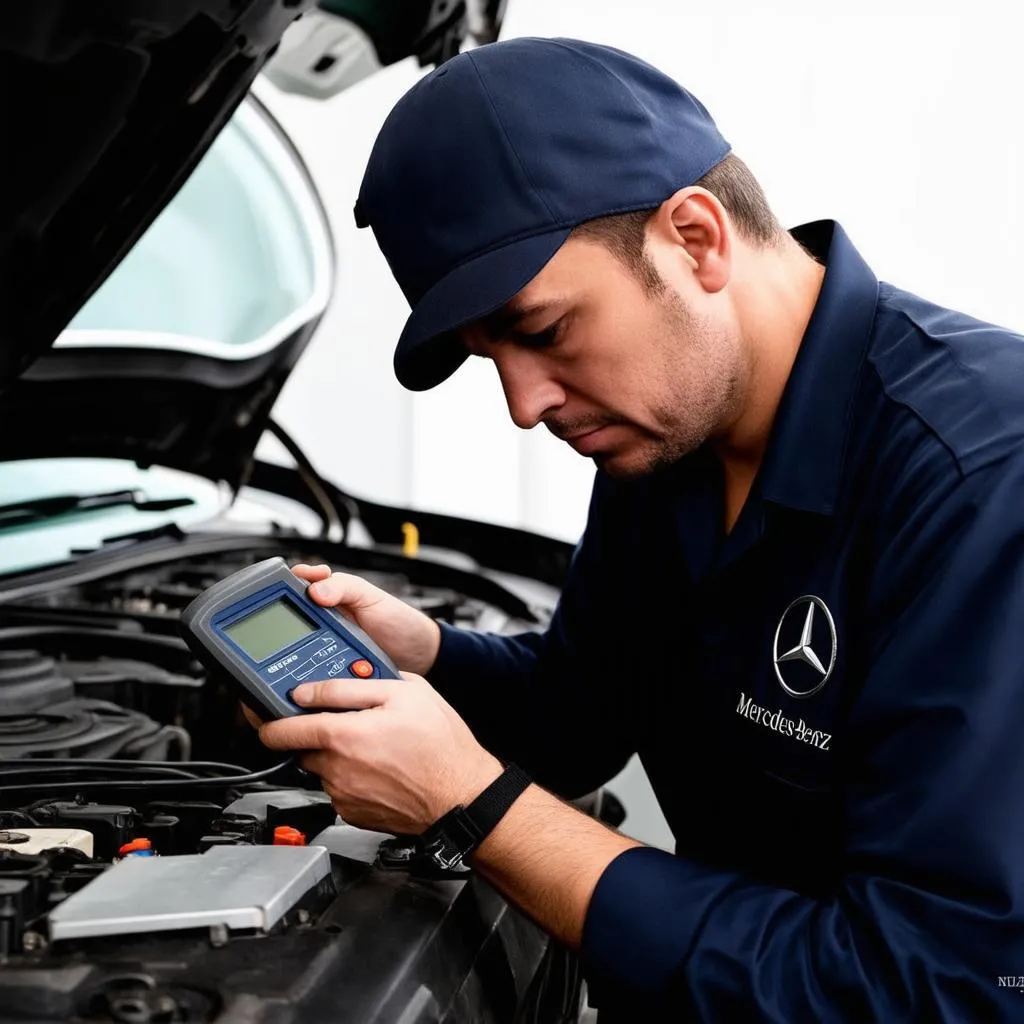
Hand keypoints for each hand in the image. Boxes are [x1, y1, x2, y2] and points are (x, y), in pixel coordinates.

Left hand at [257, 673, 502, 834]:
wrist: (462, 797)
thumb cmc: (440, 745)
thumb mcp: (402, 692)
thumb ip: (347, 687)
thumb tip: (310, 690)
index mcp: (341, 736)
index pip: (278, 730)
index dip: (265, 717)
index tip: (261, 712)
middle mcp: (334, 769)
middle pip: (301, 747)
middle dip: (315, 732)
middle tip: (346, 721)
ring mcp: (342, 795)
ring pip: (321, 767)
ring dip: (336, 753)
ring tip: (375, 744)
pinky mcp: (352, 813)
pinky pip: (339, 788)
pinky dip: (351, 775)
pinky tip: (381, 766)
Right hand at [290, 563, 441, 675]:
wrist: (419, 654)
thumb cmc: (398, 619)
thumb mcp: (371, 595)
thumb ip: (345, 587)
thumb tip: (315, 590)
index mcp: (329, 595)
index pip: (298, 585)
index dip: (286, 584)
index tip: (285, 587)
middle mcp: (322, 619)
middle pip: (290, 619)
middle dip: (283, 622)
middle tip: (284, 623)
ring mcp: (324, 643)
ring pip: (295, 646)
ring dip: (290, 649)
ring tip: (288, 648)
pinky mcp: (330, 666)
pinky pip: (311, 669)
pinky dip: (306, 670)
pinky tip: (303, 671)